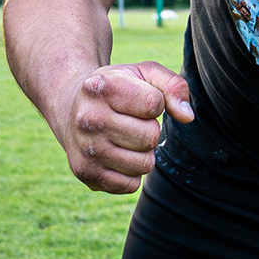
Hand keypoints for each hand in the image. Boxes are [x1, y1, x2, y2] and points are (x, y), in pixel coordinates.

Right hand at [54, 60, 193, 193]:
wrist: (71, 107)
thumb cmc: (117, 88)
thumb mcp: (143, 73)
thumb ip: (173, 85)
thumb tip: (187, 117)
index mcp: (101, 87)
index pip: (154, 104)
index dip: (156, 102)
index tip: (138, 98)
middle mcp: (87, 118)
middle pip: (150, 137)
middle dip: (150, 129)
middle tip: (132, 121)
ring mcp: (84, 148)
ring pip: (144, 164)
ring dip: (143, 152)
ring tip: (125, 137)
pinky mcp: (85, 173)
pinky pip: (130, 185)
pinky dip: (132, 172)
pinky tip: (116, 154)